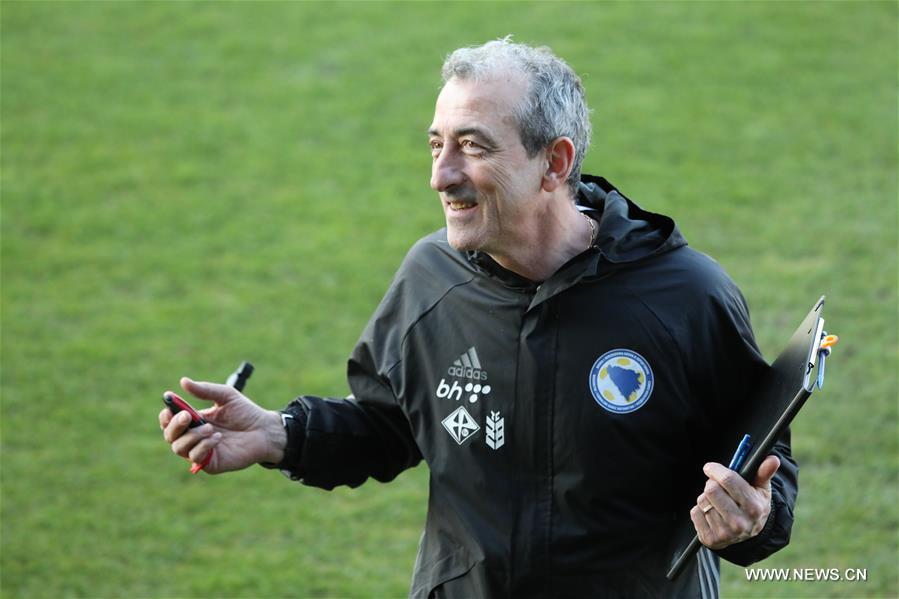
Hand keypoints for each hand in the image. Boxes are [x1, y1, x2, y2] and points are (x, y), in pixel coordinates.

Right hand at [159, 377, 285, 473]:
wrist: (265, 430)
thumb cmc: (246, 412)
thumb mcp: (226, 396)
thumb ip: (205, 390)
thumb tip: (183, 381)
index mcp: (194, 420)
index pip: (170, 421)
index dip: (165, 416)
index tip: (169, 408)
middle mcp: (194, 437)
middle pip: (169, 436)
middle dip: (174, 425)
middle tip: (188, 416)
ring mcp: (201, 451)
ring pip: (179, 448)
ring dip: (192, 436)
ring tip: (211, 428)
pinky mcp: (210, 463)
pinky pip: (195, 457)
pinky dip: (203, 446)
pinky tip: (218, 438)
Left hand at [690, 455, 779, 549]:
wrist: (749, 535)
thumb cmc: (753, 505)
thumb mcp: (761, 489)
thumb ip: (764, 472)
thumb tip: (772, 459)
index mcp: (754, 507)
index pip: (728, 480)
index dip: (716, 470)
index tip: (710, 468)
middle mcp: (739, 523)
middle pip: (711, 489)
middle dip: (711, 484)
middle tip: (717, 487)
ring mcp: (724, 533)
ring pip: (702, 501)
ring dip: (706, 498)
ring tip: (718, 503)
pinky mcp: (710, 539)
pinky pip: (695, 513)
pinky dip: (700, 510)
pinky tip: (712, 514)